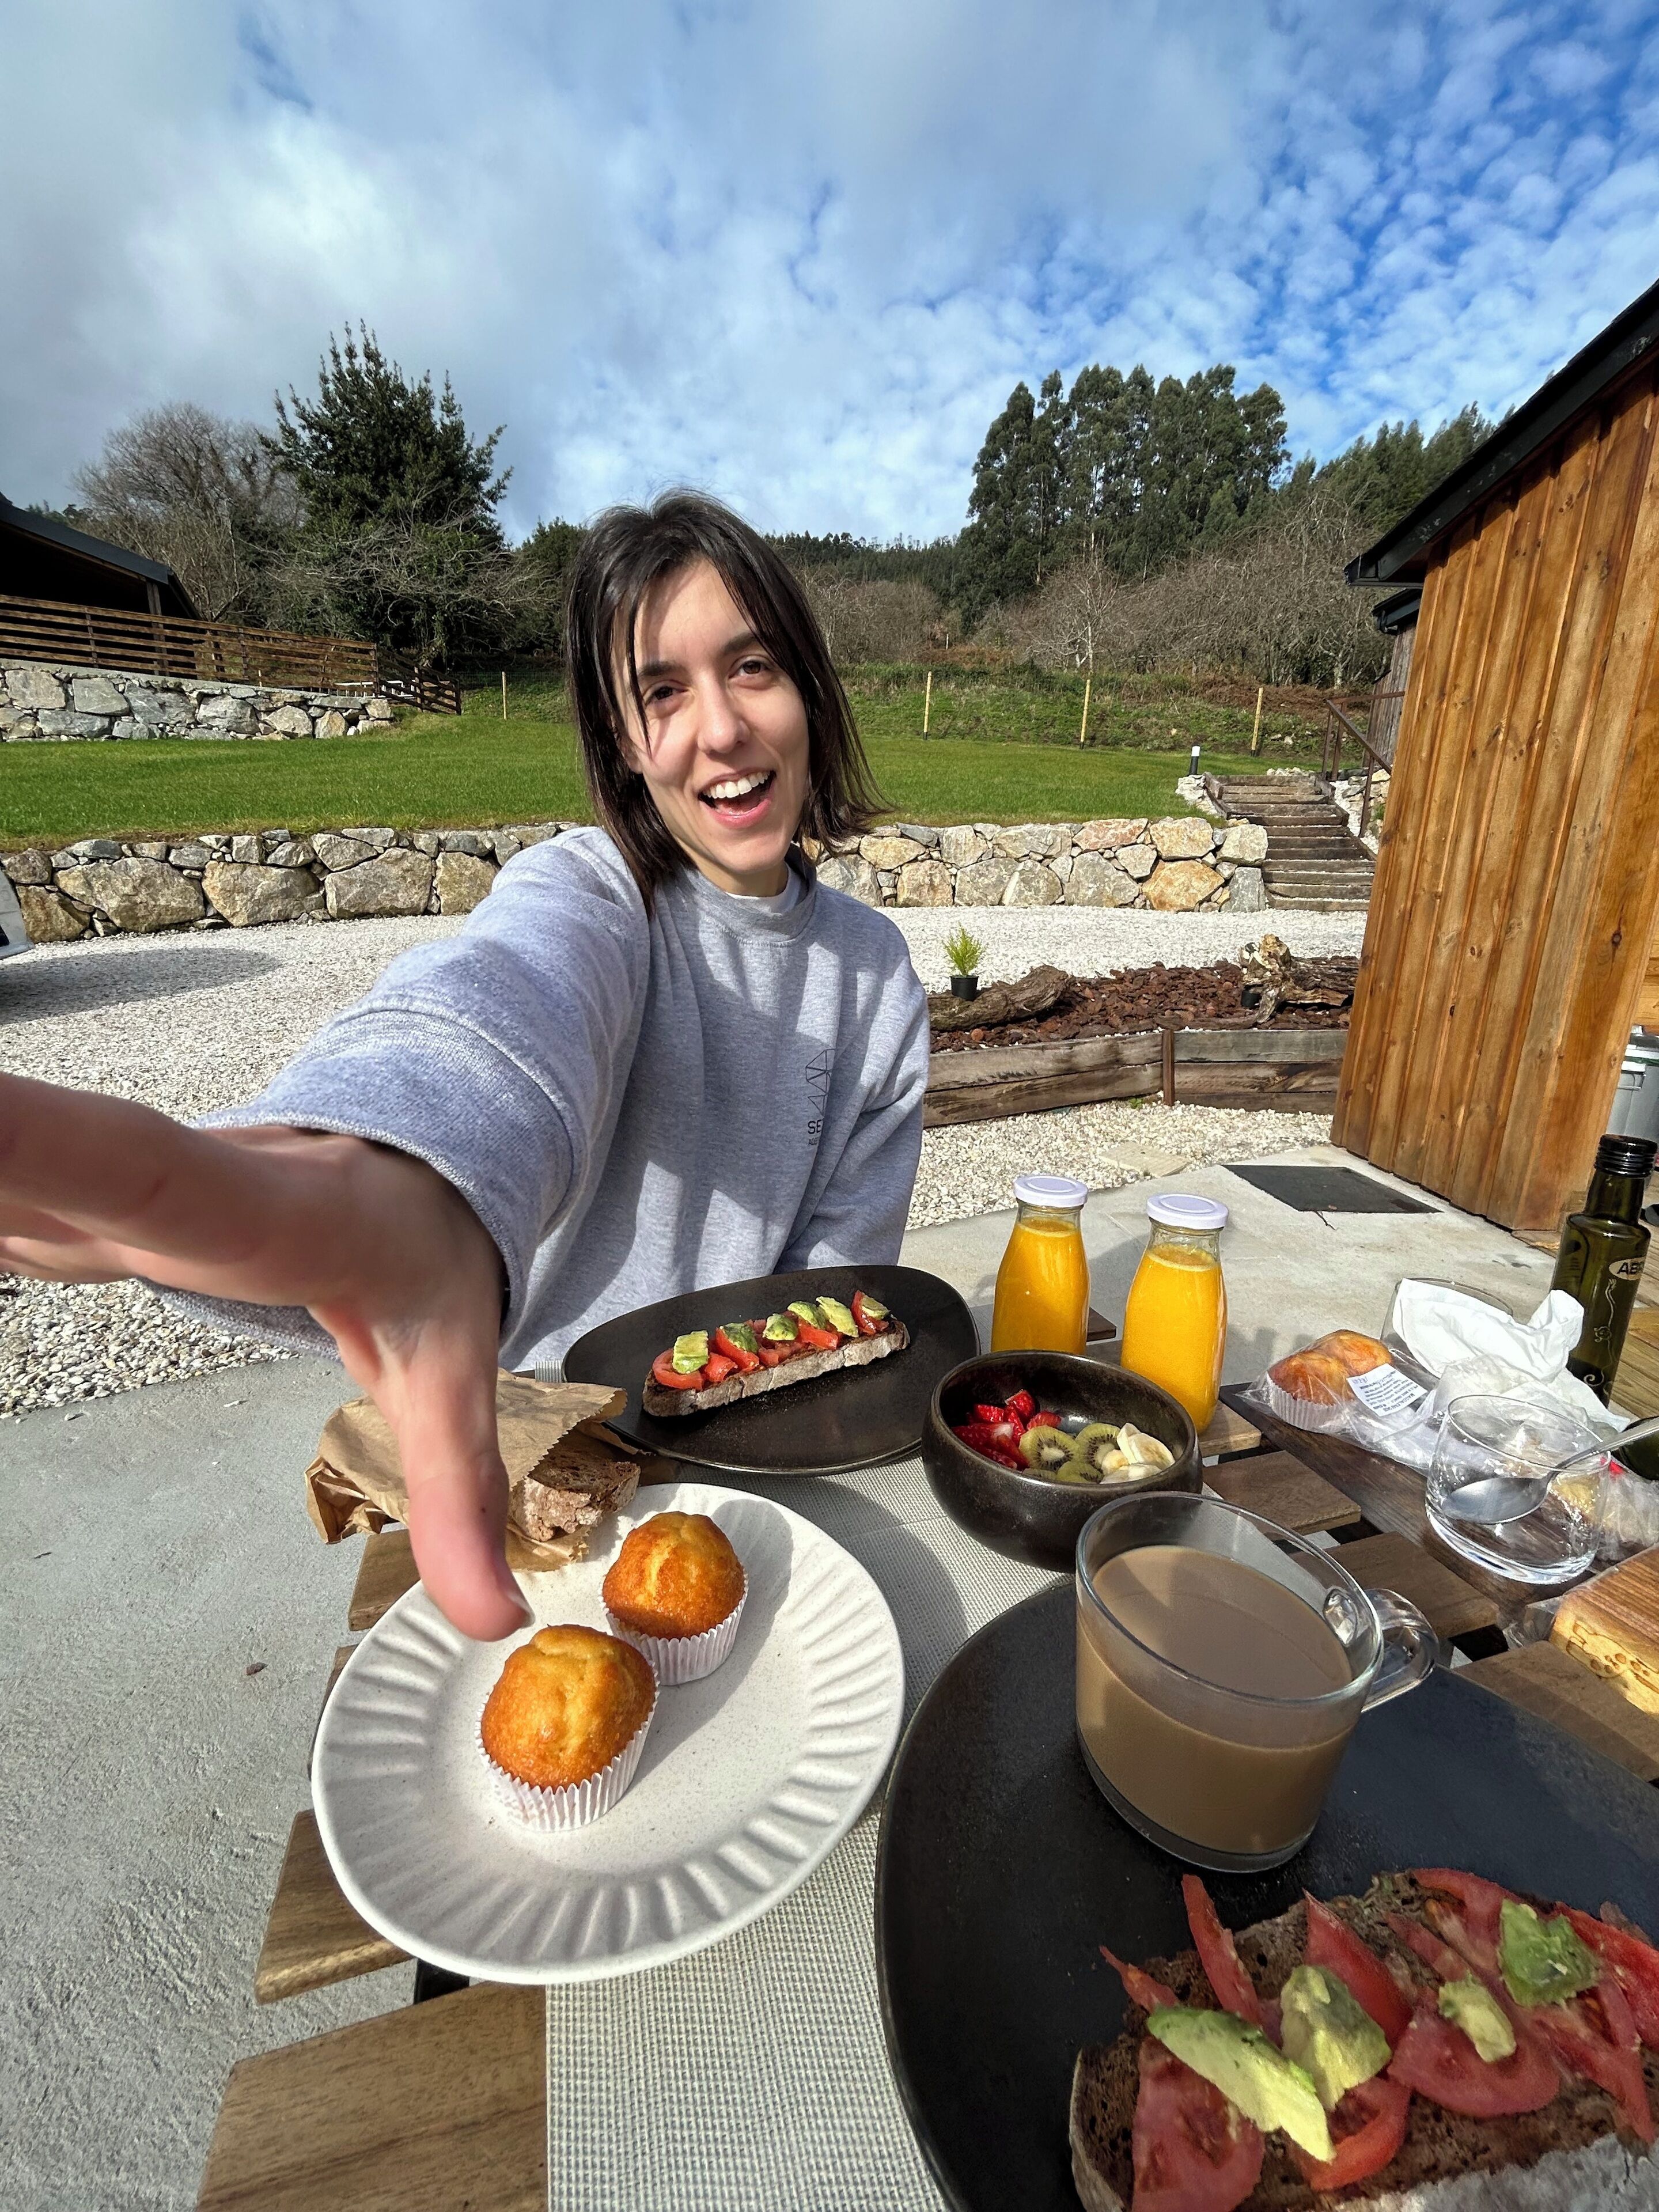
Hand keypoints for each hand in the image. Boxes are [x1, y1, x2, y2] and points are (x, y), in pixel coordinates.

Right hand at [0, 1072, 530, 1640]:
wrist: (412, 1159)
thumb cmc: (428, 1253)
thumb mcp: (460, 1366)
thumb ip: (462, 1491)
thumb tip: (493, 1618)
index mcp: (260, 1211)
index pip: (136, 1167)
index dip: (27, 1139)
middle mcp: (166, 1187)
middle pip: (23, 1163)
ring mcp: (106, 1197)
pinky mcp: (76, 1212)